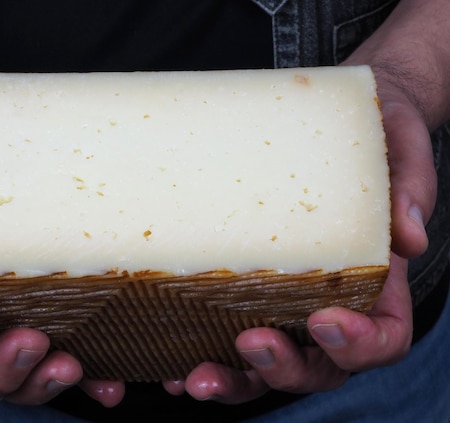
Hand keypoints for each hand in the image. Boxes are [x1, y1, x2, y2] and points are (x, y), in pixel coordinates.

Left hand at [163, 70, 434, 403]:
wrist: (328, 123)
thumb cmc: (370, 138)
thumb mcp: (400, 144)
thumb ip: (411, 185)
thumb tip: (409, 236)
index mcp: (374, 284)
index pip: (383, 338)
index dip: (359, 344)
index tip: (325, 321)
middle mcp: (327, 305)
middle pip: (317, 365)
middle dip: (283, 367)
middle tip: (251, 344)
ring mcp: (281, 305)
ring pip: (264, 366)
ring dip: (232, 379)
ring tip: (195, 378)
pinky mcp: (239, 293)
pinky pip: (220, 339)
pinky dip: (196, 357)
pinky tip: (168, 365)